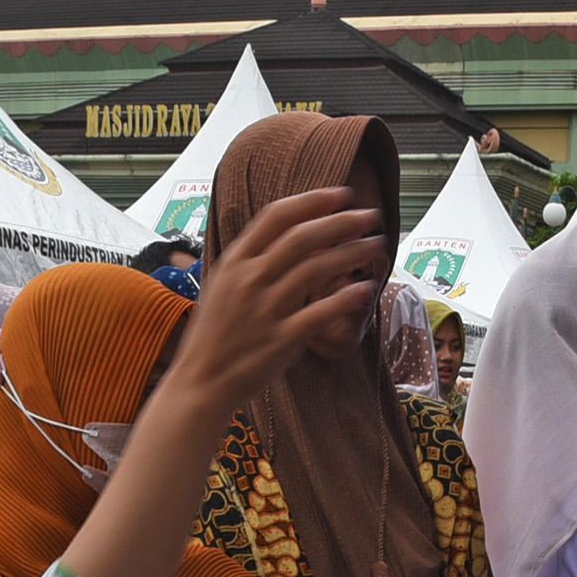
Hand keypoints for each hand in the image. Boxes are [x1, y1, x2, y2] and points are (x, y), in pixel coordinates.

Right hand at [189, 185, 389, 385]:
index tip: (342, 195)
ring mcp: (265, 309)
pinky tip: (365, 288)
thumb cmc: (215, 334)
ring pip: (316, 269)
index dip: (313, 201)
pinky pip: (320, 312)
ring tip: (376, 246)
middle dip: (342, 222)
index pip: (277, 216)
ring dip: (352, 253)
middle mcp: (249, 280)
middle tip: (371, 215)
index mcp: (234, 261)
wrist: (201, 381)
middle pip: (303, 237)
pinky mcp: (281, 340)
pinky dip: (346, 298)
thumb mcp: (222, 285)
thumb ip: (253, 259)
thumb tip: (293, 235)